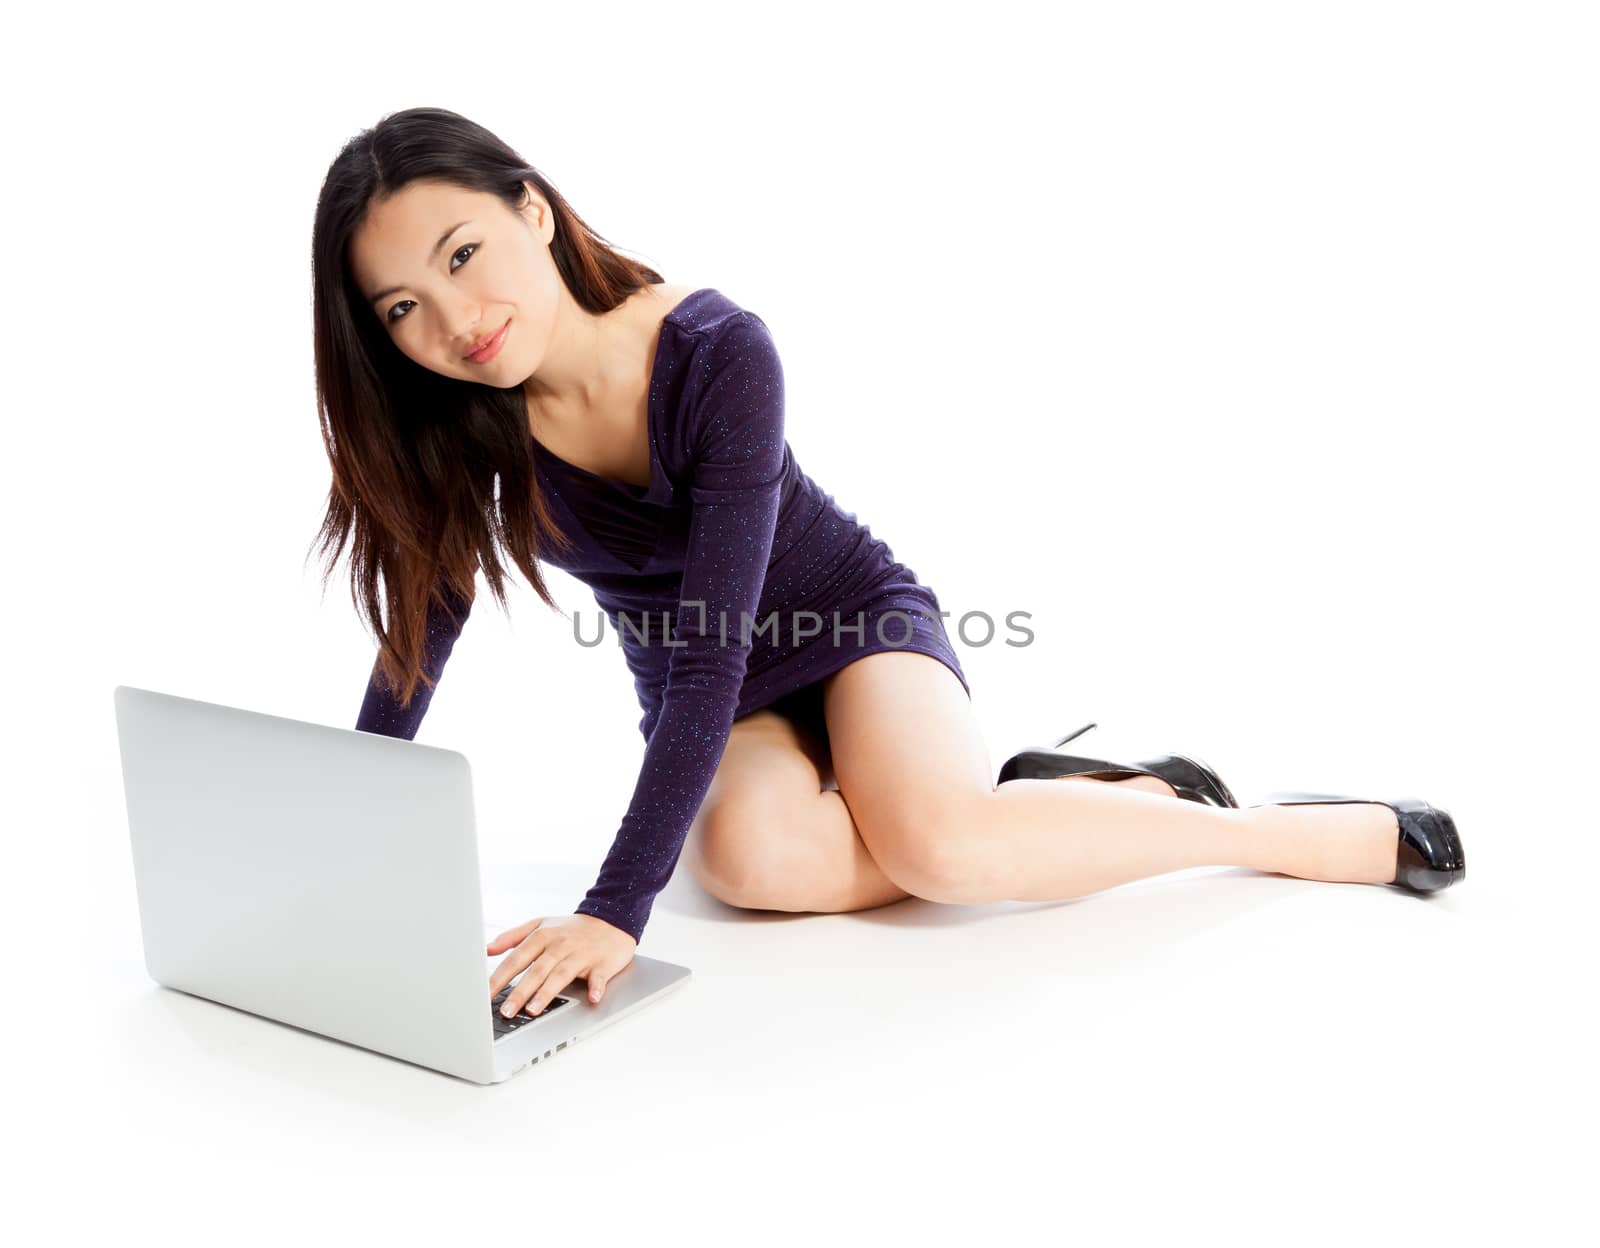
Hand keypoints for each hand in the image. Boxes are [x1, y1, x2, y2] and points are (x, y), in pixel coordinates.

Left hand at [487, 914, 637, 1017]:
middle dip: (520, 991)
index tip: (486, 994)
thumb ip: (512, 936)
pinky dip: (596, 987)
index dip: (500, 977)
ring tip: (533, 1009)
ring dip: (547, 992)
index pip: (517, 958)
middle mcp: (560, 945)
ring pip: (561, 974)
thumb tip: (487, 949)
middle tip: (506, 1010)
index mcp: (543, 936)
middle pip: (537, 970)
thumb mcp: (540, 924)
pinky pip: (599, 976)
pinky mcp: (602, 963)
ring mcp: (581, 954)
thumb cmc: (572, 928)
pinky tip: (592, 997)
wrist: (612, 919)